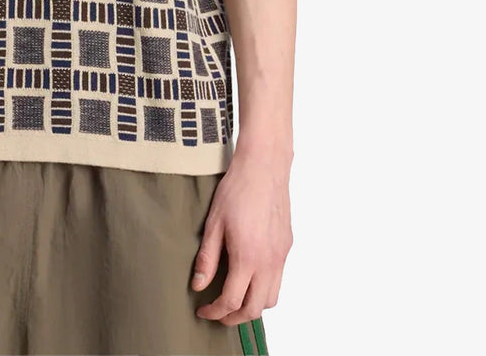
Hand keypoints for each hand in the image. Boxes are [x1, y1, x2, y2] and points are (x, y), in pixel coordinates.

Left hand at [190, 150, 291, 325]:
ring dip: (253, 306)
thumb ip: (207, 258)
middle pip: (255, 308)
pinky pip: (279, 279)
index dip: (215, 312)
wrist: (263, 167)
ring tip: (234, 299)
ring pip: (272, 298)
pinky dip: (264, 288)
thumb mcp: (214, 223)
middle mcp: (269, 262)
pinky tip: (249, 276)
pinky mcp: (286, 247)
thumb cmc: (236, 190)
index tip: (202, 311)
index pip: (232, 302)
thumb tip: (198, 286)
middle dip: (234, 318)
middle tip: (217, 313)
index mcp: (248, 258)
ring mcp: (281, 256)